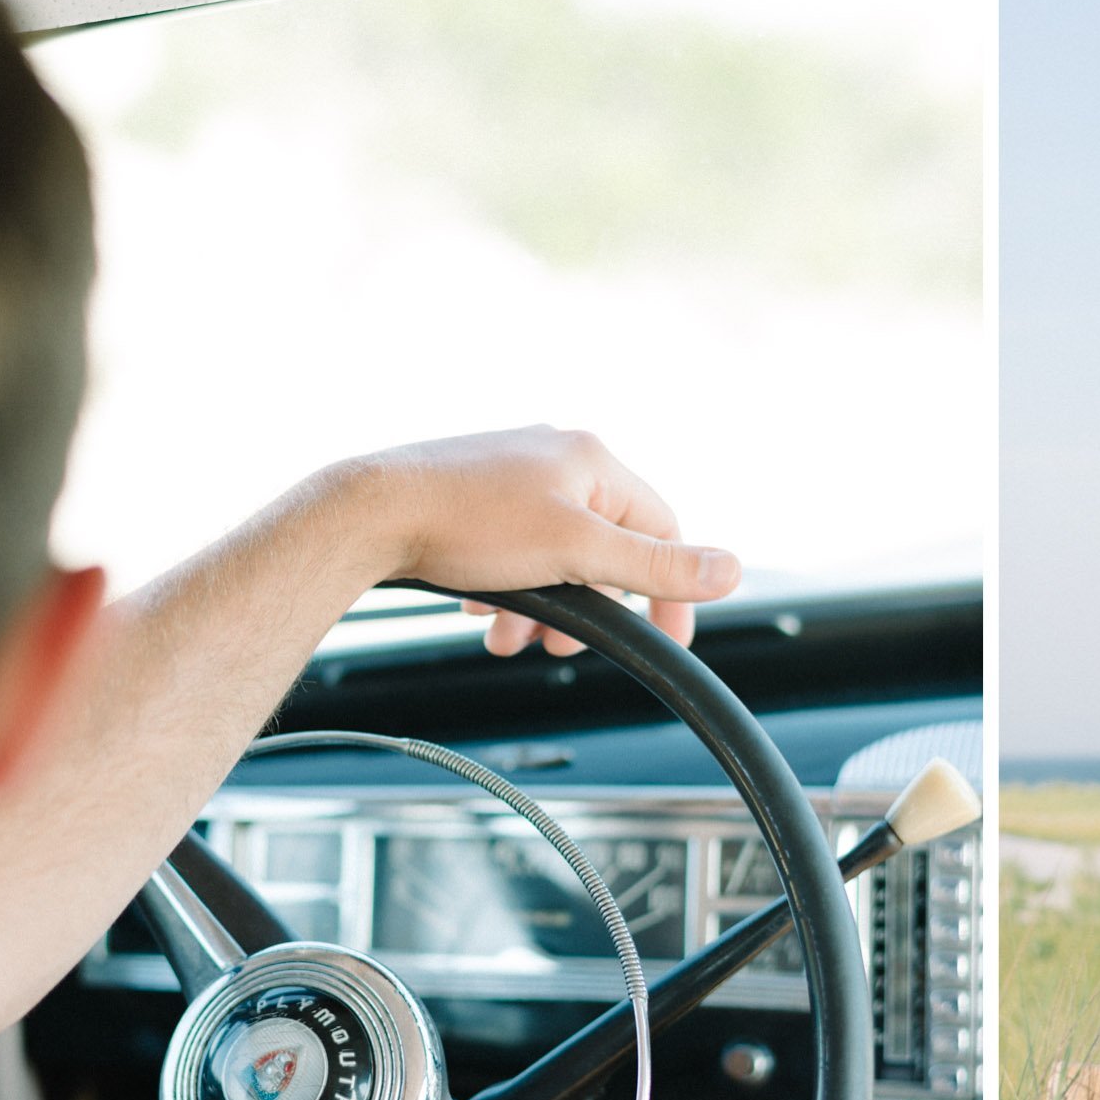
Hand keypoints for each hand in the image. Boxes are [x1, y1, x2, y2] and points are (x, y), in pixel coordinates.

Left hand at [341, 425, 740, 652]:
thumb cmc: (466, 525)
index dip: (667, 590)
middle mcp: (556, 456)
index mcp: (592, 460)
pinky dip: (507, 587)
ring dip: (542, 606)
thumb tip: (731, 569)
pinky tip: (480, 607)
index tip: (667, 638)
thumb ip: (656, 566)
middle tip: (561, 643)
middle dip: (587, 606)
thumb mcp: (578, 553)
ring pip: (555, 554)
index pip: (662, 528)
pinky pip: (513, 548)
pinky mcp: (474, 491)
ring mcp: (513, 472)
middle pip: (604, 546)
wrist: (368, 514)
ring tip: (511, 636)